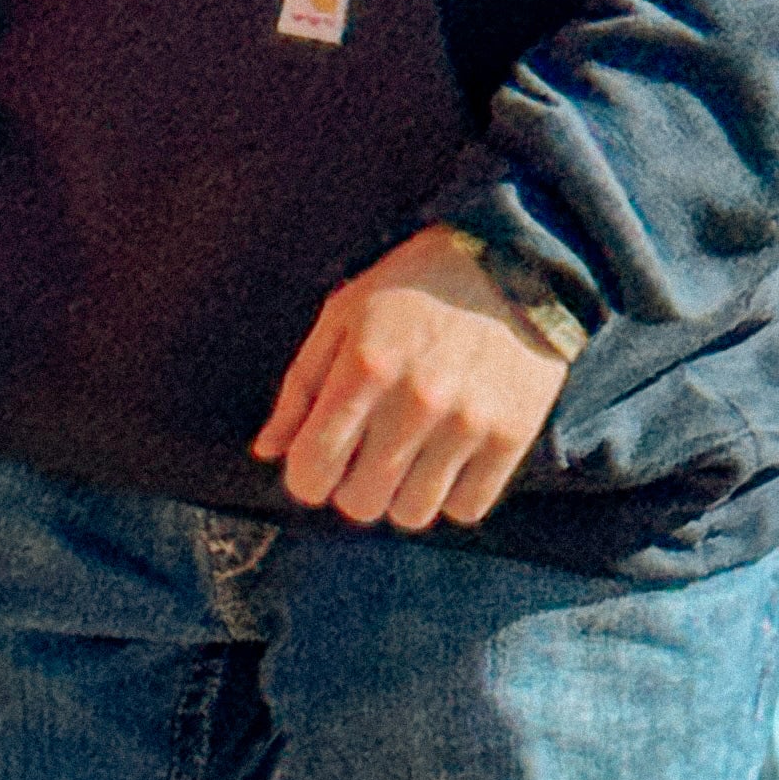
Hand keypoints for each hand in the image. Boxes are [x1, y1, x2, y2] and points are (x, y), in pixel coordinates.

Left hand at [253, 222, 568, 530]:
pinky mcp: (512, 437)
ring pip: (413, 515)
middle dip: (350, 486)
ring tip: (406, 453)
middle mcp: (416, 401)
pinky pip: (465, 510)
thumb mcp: (343, 315)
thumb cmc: (410, 288)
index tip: (316, 461)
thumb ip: (300, 386)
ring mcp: (468, 423)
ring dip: (401, 494)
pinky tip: (446, 455)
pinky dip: (450, 494)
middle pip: (361, 503)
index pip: (313, 467)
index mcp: (365, 366)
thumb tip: (267, 451)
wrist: (508, 264)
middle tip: (362, 455)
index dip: (305, 475)